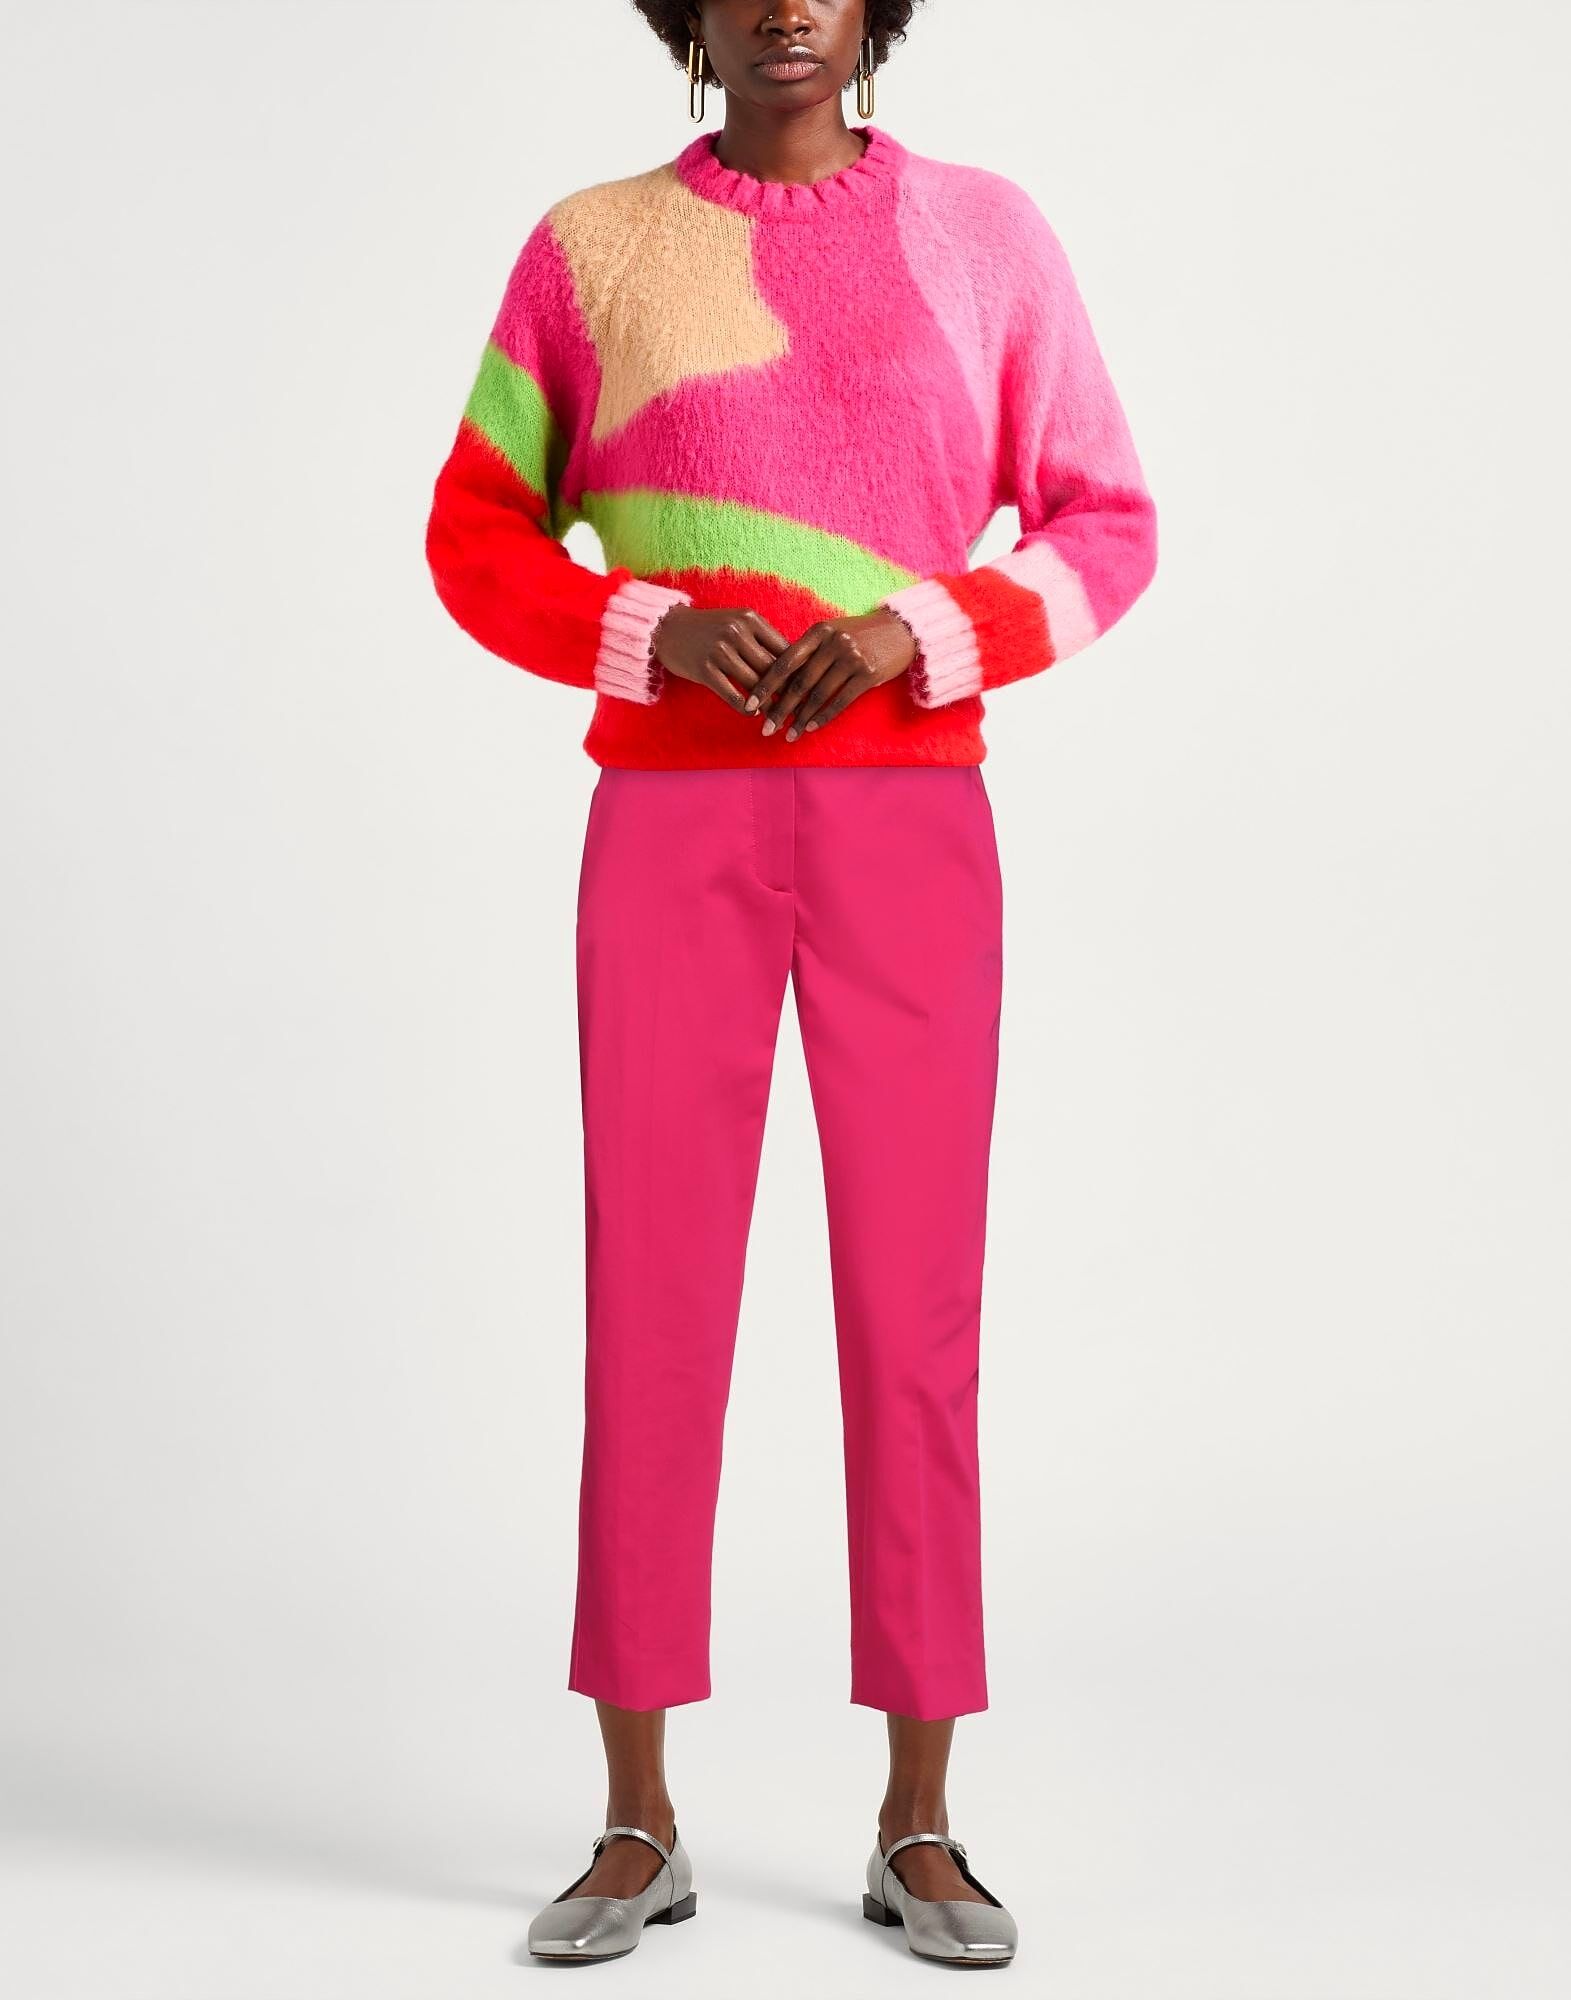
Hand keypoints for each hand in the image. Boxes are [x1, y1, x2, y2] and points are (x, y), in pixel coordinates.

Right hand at [651, 605, 788, 711]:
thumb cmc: (709, 629)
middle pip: (772, 669)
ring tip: (780, 718)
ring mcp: (720, 651)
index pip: (783, 648)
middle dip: (788, 692)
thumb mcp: (737, 622)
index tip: (808, 689)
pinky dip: (745, 707)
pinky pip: (732, 695)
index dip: (798, 671)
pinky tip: (753, 714)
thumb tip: (794, 663)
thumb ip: (763, 638)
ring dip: (769, 705)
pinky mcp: (705, 669)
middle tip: (800, 709)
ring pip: (755, 684)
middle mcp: (736, 632)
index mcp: (750, 619)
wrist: (667, 628)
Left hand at [744, 611, 917, 740]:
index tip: (750, 704)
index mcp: (818, 631)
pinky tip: (811, 728)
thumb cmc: (860, 635)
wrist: (902, 630)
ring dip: (801, 719)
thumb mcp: (832, 632)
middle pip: (799, 682)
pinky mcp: (868, 673)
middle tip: (766, 728)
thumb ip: (808, 650)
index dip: (766, 685)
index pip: (785, 661)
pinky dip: (823, 717)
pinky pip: (840, 701)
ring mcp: (851, 657)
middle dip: (780, 709)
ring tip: (788, 735)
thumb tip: (777, 677)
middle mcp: (833, 642)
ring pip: (818, 695)